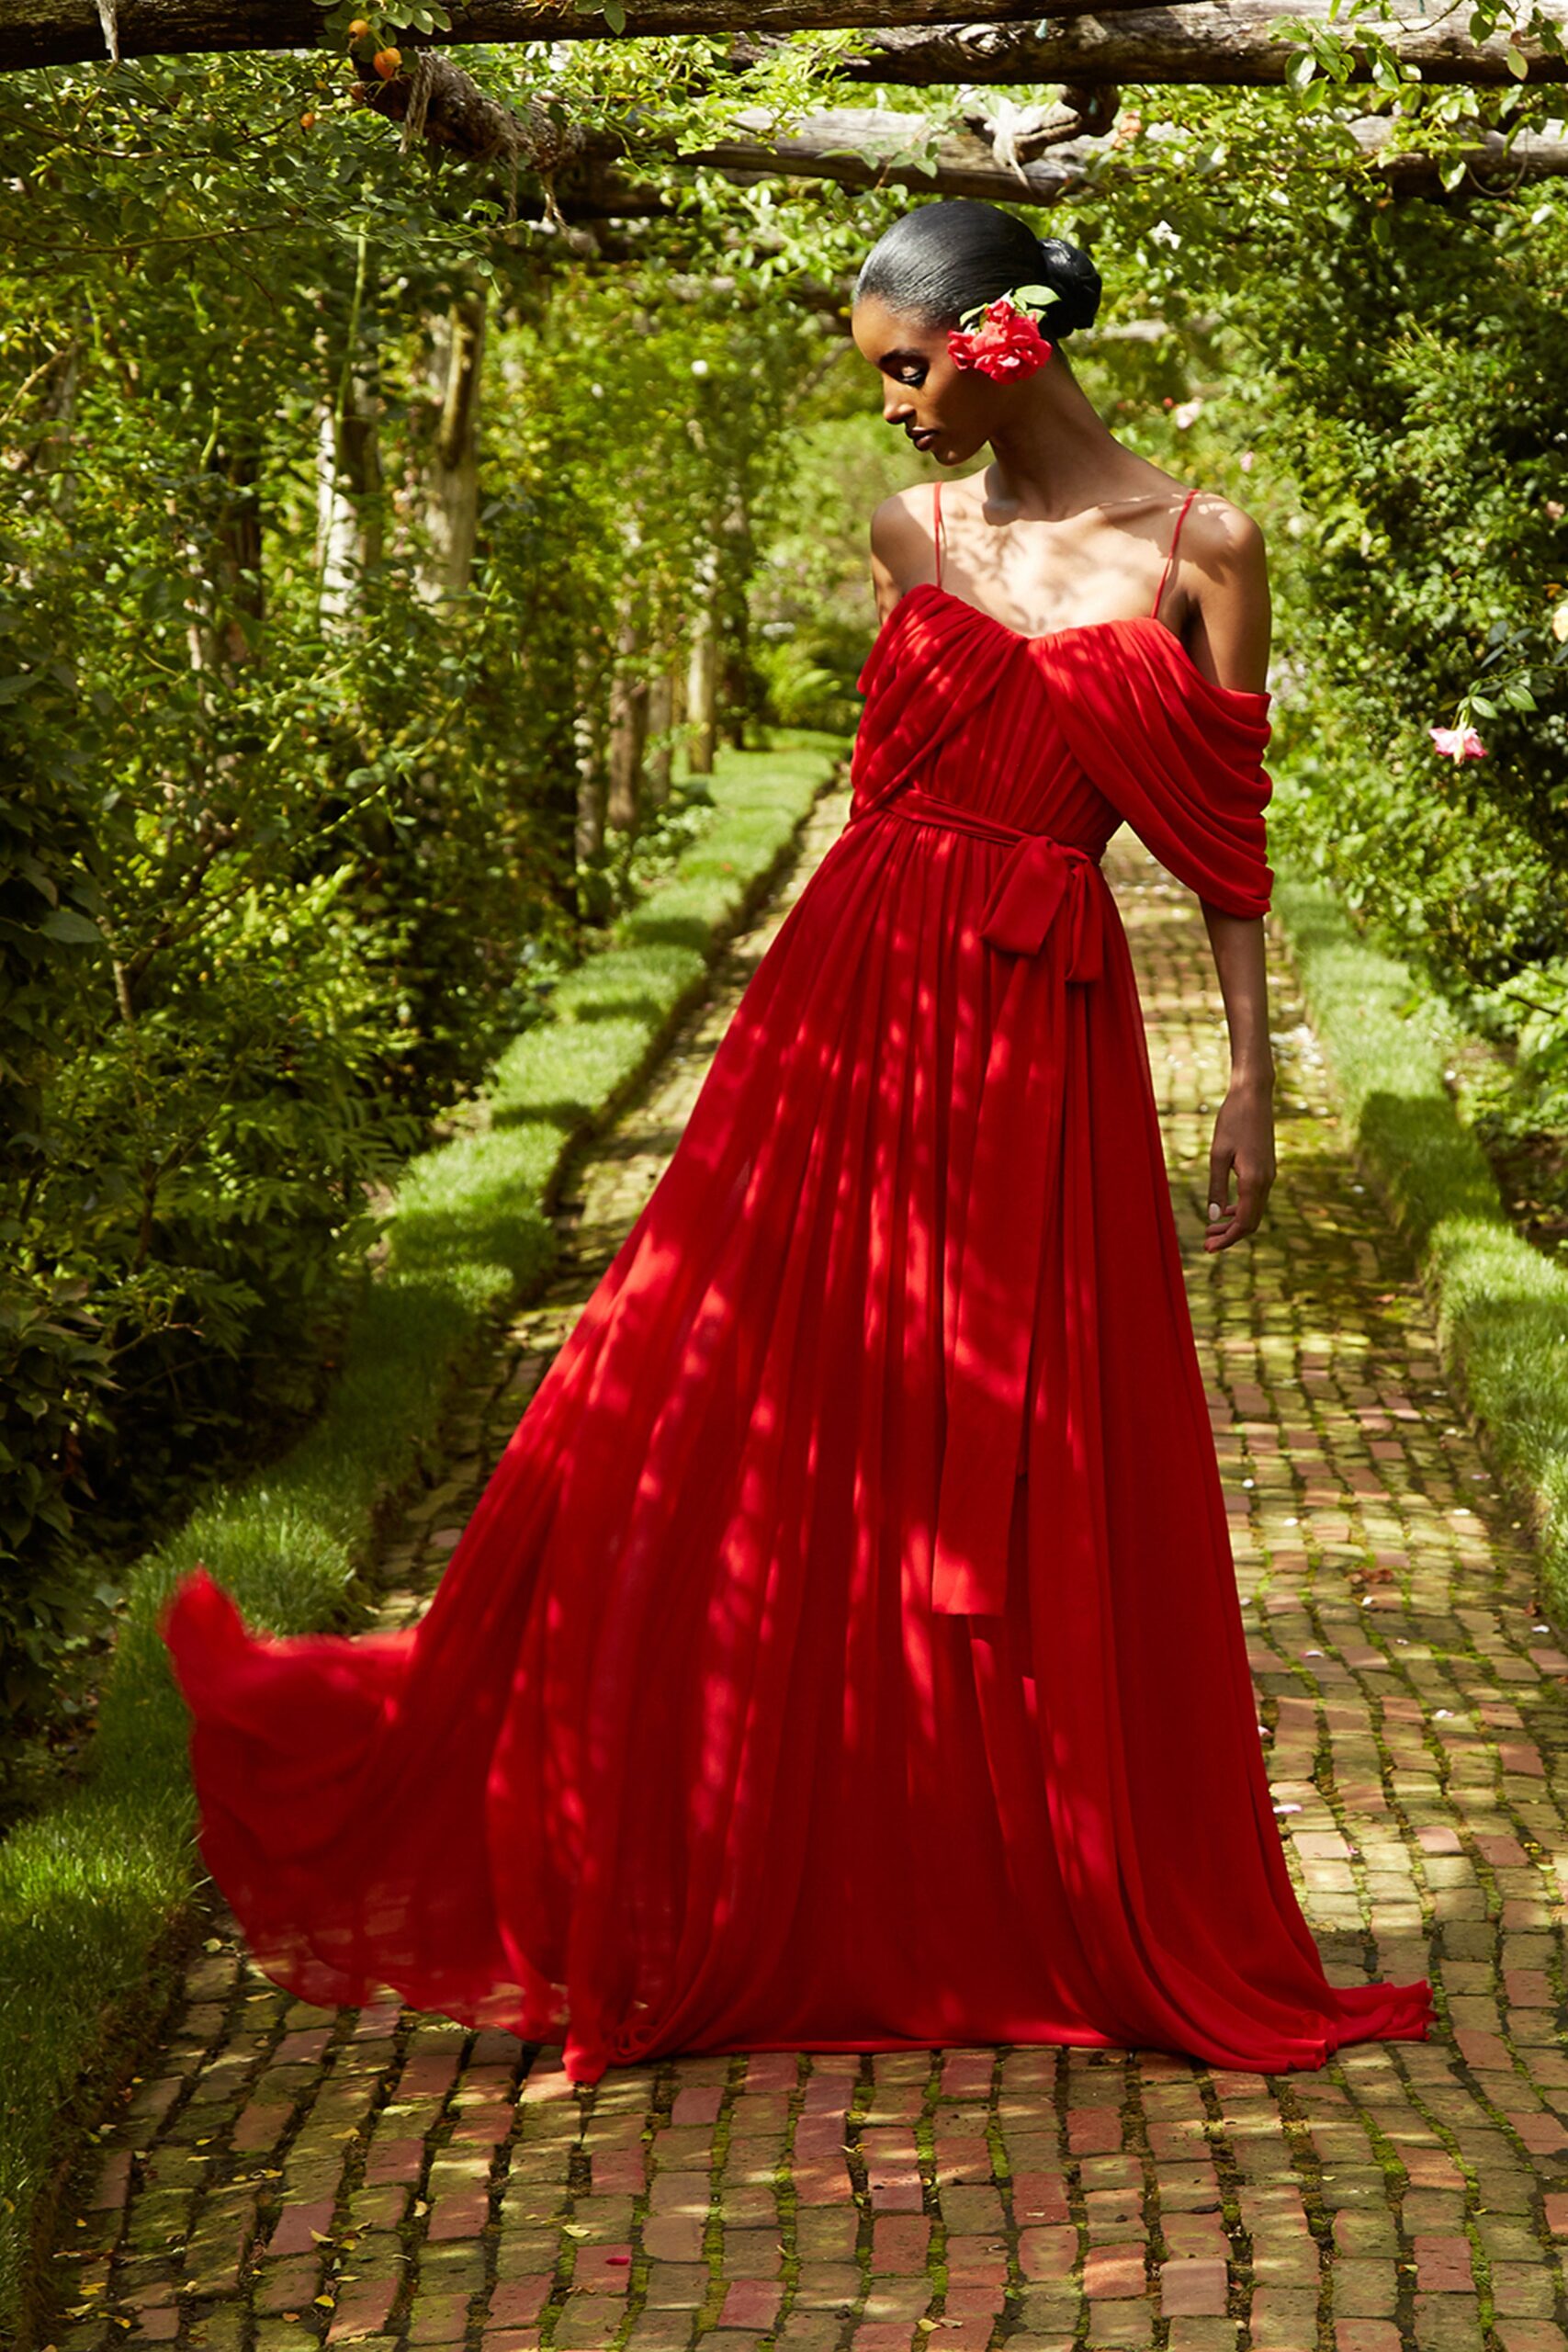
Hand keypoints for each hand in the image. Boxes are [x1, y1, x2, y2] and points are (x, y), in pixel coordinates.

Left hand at [1204, 1077, 1275, 1251]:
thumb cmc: (1232, 1120)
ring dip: (1234, 1223)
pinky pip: (1255, 1198)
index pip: (1244, 1222)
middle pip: (1251, 1221)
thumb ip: (1216, 1186)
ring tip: (1211, 1230)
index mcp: (1254, 1181)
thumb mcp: (1217, 1154)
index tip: (1208, 1248)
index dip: (1227, 1239)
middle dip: (1230, 1235)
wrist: (1253, 1096)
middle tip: (1206, 1245)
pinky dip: (1240, 1209)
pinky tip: (1224, 1210)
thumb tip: (1214, 1216)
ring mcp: (1268, 1175)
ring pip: (1254, 1210)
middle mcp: (1266, 1181)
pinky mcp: (1266, 1168)